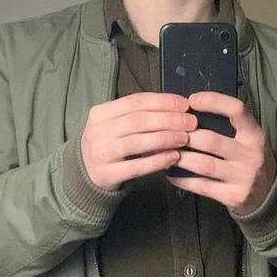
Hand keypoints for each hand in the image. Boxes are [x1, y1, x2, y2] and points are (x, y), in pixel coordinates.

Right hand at [79, 91, 196, 191]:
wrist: (86, 174)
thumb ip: (140, 115)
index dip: (162, 102)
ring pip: (136, 142)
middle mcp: (96, 132)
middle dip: (168, 120)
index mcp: (100, 113)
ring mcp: (99, 154)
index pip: (135, 102)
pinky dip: (157, 161)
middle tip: (190, 122)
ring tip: (184, 138)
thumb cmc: (110, 145)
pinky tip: (173, 157)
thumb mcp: (116, 125)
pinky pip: (136, 167)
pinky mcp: (106, 174)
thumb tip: (177, 107)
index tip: (184, 104)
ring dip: (165, 139)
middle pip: (137, 121)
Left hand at [165, 91, 276, 213]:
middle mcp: (251, 155)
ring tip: (166, 151)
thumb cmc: (250, 158)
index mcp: (256, 135)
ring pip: (203, 164)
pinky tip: (170, 172)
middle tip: (168, 132)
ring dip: (180, 157)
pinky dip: (182, 179)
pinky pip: (201, 186)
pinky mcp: (233, 196)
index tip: (192, 100)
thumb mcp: (250, 138)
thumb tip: (191, 112)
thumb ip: (229, 125)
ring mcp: (243, 177)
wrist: (269, 192)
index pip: (237, 110)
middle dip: (185, 135)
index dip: (214, 102)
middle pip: (211, 140)